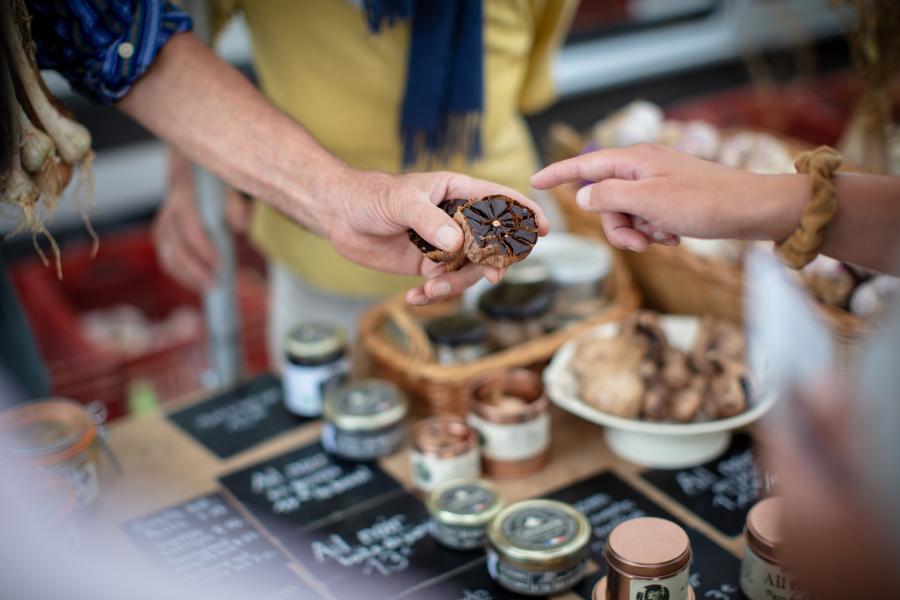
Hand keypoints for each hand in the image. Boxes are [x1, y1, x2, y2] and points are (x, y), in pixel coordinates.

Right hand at [152, 153, 250, 290]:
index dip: (206, 251)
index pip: (192, 231)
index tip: (222, 266)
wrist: (190, 173)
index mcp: (184, 200)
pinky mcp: (162, 236)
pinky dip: (182, 275)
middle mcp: (168, 214)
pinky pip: (167, 260)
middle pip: (177, 250)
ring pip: (168, 258)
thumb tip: (240, 227)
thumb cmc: (214, 185)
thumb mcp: (229, 187)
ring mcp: (162, 226)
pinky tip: (198, 282)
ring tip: (209, 288)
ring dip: (188, 277)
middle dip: (196, 271)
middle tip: (216, 285)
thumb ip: (235, 205)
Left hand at [323, 169, 549, 304]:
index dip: (524, 212)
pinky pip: (443, 284)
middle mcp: (457, 219)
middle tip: (489, 276)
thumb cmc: (371, 196)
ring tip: (429, 290)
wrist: (339, 216)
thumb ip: (430, 220)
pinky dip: (433, 295)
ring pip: (468, 270)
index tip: (543, 229)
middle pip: (492, 243)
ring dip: (455, 285)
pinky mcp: (428, 265)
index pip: (499, 200)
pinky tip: (415, 298)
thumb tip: (457, 245)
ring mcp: (444, 244)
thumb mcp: (401, 202)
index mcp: (457, 191)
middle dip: (493, 262)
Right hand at [531, 144, 802, 250]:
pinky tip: (675, 235)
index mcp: (633, 160)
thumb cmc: (703, 202)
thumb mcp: (647, 201)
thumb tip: (584, 195)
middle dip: (617, 226)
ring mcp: (657, 183)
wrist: (752, 209)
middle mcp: (642, 167)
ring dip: (638, 232)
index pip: (584, 165)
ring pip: (625, 214)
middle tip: (641, 241)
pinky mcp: (671, 198)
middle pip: (605, 200)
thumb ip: (608, 197)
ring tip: (665, 237)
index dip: (557, 174)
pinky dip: (655, 231)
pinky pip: (646, 219)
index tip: (534, 182)